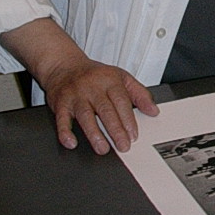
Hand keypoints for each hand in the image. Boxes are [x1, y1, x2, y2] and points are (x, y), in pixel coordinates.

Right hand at [0, 18, 158, 154]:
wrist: (65, 66)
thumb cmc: (95, 75)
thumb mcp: (121, 77)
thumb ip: (140, 94)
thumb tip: (153, 110)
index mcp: (110, 81)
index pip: (122, 101)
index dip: (128, 119)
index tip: (134, 135)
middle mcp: (93, 87)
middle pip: (105, 110)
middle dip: (115, 130)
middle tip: (123, 146)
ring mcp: (76, 95)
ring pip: (85, 116)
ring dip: (94, 134)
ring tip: (103, 148)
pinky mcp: (60, 103)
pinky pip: (62, 119)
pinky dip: (65, 132)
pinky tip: (71, 143)